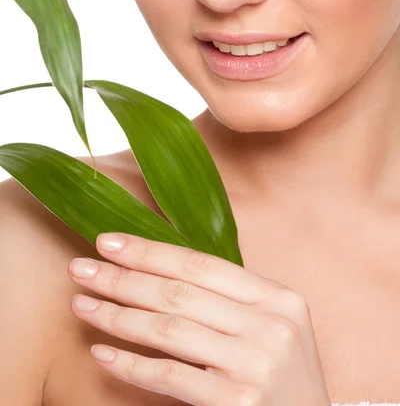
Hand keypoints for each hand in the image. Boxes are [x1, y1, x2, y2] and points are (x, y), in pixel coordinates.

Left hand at [68, 232, 330, 405]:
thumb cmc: (282, 378)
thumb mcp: (270, 327)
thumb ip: (228, 300)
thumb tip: (156, 271)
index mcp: (277, 297)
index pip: (200, 264)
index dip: (149, 251)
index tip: (107, 243)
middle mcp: (271, 325)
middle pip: (179, 293)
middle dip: (123, 279)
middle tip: (80, 269)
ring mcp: (257, 365)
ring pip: (170, 329)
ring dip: (118, 317)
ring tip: (82, 305)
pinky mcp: (239, 404)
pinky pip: (171, 377)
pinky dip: (131, 365)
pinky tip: (102, 353)